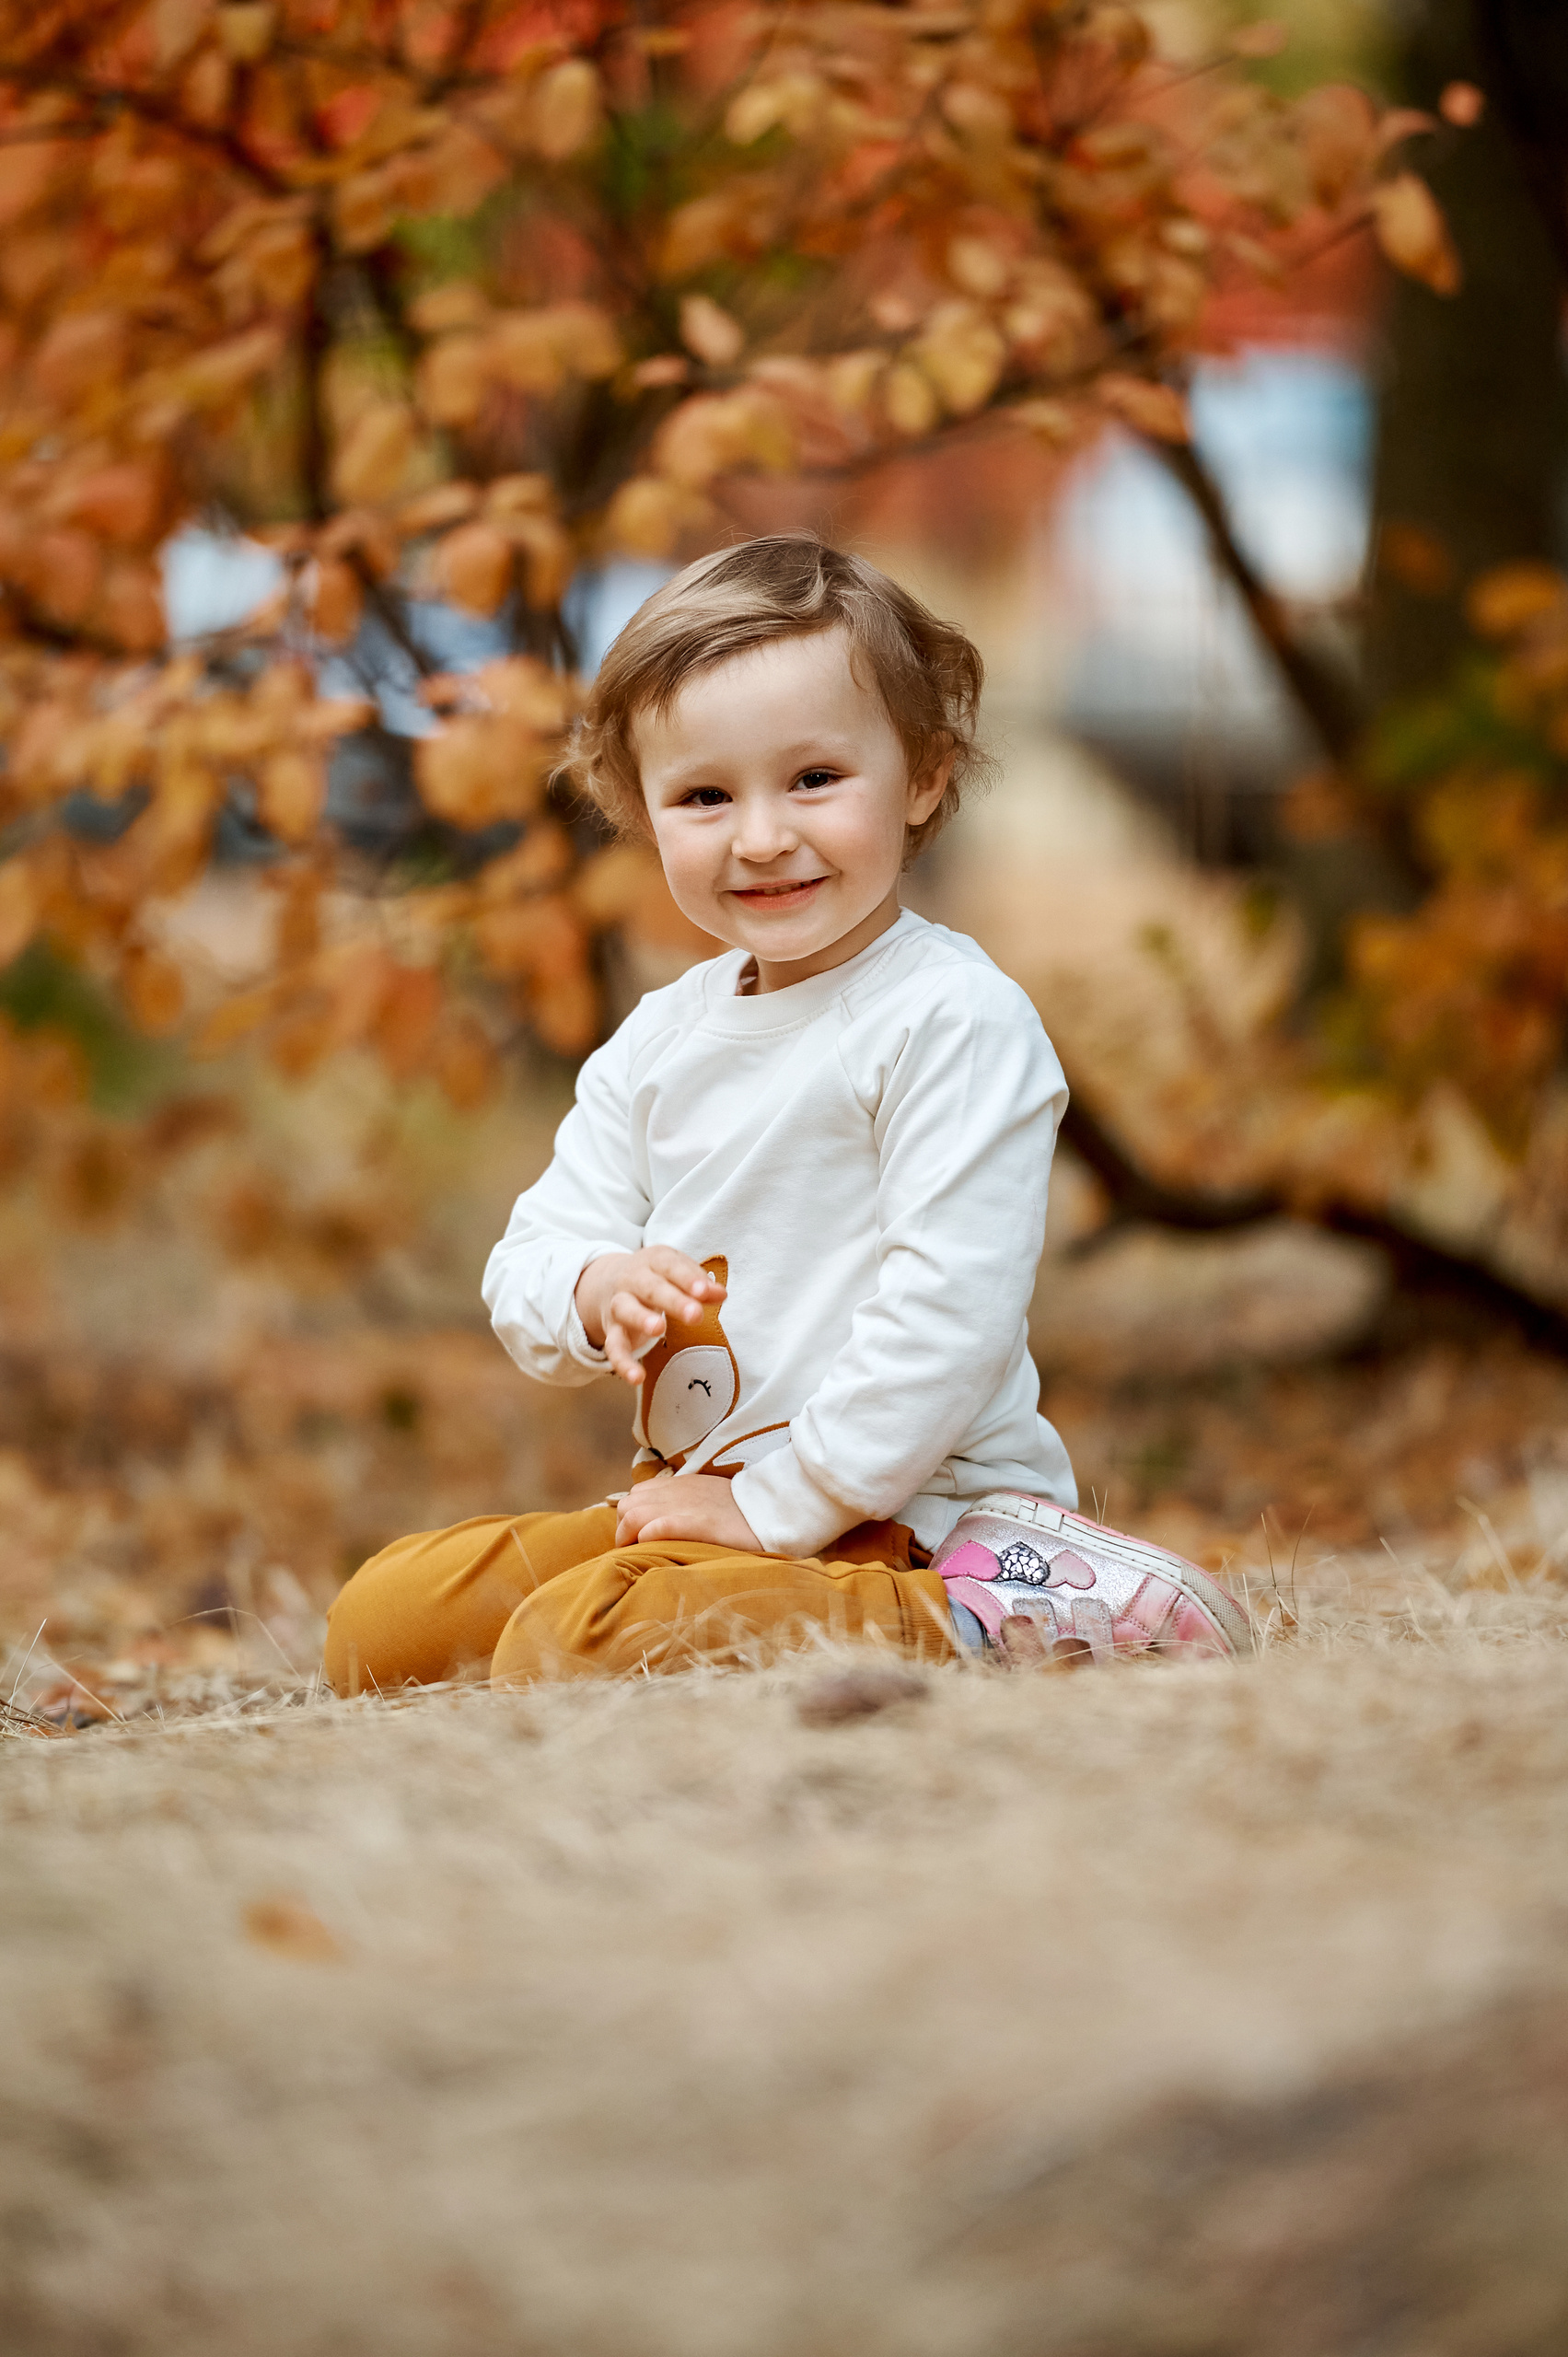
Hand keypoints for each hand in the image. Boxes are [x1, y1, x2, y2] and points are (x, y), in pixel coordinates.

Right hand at [574, 1247, 726, 1386]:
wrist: (606, 1281)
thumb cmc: (655, 1276)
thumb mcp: (677, 1272)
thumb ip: (699, 1284)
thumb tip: (721, 1294)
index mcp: (654, 1261)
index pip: (671, 1266)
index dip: (688, 1278)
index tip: (705, 1291)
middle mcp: (633, 1279)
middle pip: (651, 1288)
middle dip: (673, 1301)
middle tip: (694, 1315)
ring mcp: (620, 1304)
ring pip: (627, 1310)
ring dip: (642, 1319)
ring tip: (659, 1330)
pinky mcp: (612, 1331)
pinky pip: (614, 1347)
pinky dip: (623, 1363)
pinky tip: (636, 1377)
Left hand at [615, 1473, 763, 1552]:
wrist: (772, 1509)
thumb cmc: (742, 1512)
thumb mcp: (709, 1499)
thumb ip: (687, 1504)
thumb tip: (666, 1524)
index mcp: (680, 1485)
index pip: (637, 1495)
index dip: (630, 1518)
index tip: (637, 1539)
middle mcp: (677, 1492)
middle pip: (627, 1505)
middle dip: (623, 1530)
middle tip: (636, 1552)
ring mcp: (685, 1506)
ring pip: (634, 1513)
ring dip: (629, 1537)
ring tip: (641, 1556)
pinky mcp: (697, 1523)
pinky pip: (657, 1526)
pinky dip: (647, 1537)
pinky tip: (653, 1548)